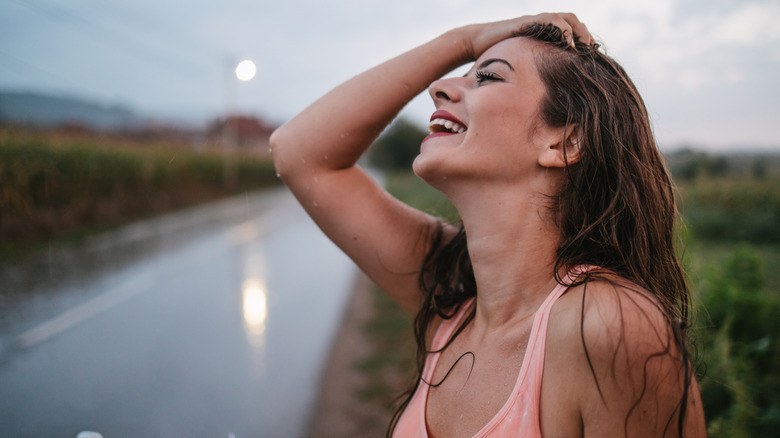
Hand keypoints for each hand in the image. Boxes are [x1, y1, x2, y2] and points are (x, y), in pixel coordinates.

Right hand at [461, 12, 592, 59]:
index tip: (591, 55)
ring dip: (579, 31)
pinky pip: (552, 20)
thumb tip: (544, 91)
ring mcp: (537, 20)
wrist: (477, 43)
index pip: (571, 30)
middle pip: (573, 21)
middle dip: (585, 34)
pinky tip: (569, 44)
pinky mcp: (530, 21)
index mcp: (544, 33)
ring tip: (585, 46)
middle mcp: (542, 24)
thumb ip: (534, 68)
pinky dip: (564, 30)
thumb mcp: (521, 63)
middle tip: (593, 50)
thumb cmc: (497, 56)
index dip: (583, 40)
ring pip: (567, 18)